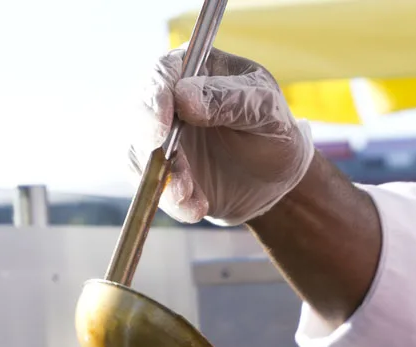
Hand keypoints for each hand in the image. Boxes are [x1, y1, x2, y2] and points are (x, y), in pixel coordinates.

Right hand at [130, 47, 314, 225]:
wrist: (275, 180)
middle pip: (140, 113)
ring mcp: (161, 136)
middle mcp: (169, 99)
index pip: (163, 74)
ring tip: (190, 200)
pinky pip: (154, 185)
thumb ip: (229, 99)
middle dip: (150, 145)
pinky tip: (196, 209)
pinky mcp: (162, 170)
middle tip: (169, 167)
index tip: (161, 127)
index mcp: (195, 68)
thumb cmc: (273, 132)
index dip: (155, 99)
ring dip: (163, 180)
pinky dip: (172, 201)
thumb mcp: (265, 110)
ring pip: (140, 154)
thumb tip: (184, 98)